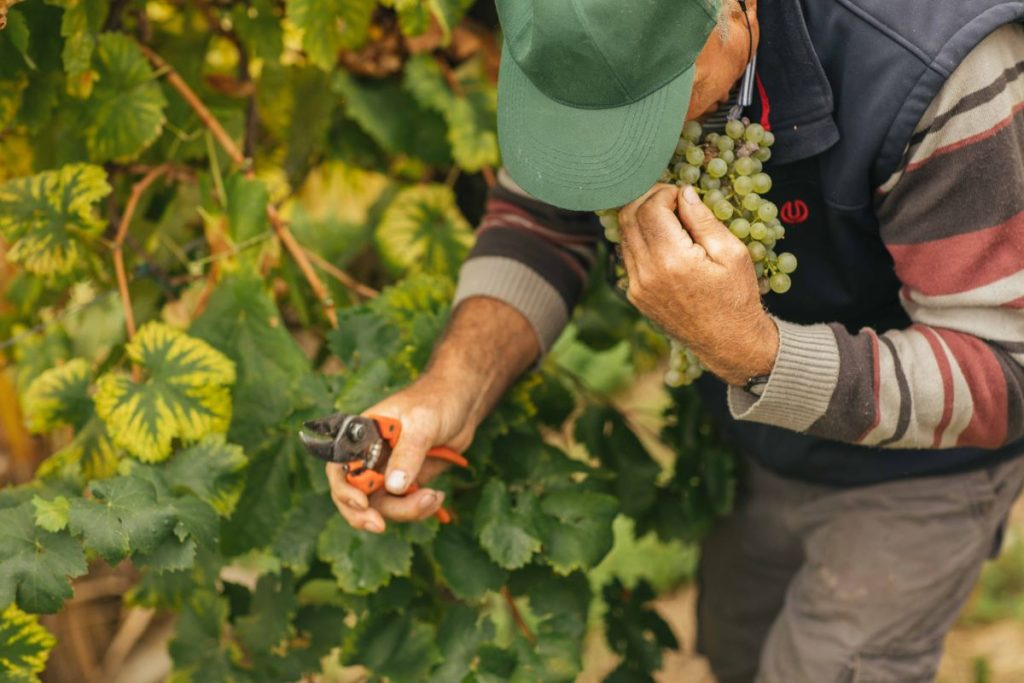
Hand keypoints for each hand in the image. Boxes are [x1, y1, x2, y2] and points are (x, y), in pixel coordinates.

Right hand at [326, 375, 475, 533]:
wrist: (462, 404)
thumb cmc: (436, 402)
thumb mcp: (422, 423)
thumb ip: (407, 453)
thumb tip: (393, 487)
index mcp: (362, 435)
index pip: (339, 466)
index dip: (344, 488)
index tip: (362, 503)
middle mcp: (370, 456)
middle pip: (353, 494)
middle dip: (364, 514)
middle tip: (380, 526)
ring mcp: (388, 471)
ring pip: (381, 505)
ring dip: (405, 510)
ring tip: (433, 498)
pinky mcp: (407, 482)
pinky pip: (403, 506)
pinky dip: (418, 509)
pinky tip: (437, 497)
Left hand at [618, 184, 778, 384]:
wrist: (728, 342)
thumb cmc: (736, 297)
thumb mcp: (732, 253)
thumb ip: (703, 220)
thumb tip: (684, 193)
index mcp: (673, 260)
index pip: (650, 208)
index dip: (665, 191)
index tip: (682, 194)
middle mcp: (647, 273)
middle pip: (629, 217)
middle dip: (648, 198)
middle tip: (670, 198)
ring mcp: (637, 286)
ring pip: (624, 235)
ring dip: (641, 217)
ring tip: (669, 216)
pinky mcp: (635, 294)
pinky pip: (628, 255)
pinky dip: (640, 238)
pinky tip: (663, 239)